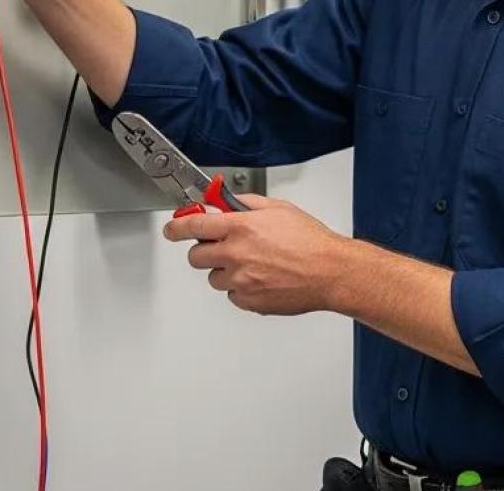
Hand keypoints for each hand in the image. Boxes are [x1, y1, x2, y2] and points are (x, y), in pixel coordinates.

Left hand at [163, 194, 352, 315]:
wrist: (331, 272)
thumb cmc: (311, 241)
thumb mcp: (278, 208)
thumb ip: (245, 204)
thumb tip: (223, 202)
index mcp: (240, 227)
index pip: (192, 225)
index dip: (176, 227)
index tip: (172, 229)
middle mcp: (236, 254)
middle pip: (196, 256)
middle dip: (204, 251)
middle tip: (220, 247)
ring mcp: (240, 281)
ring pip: (214, 278)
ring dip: (225, 271)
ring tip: (253, 265)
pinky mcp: (248, 302)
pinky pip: (232, 295)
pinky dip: (241, 289)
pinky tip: (262, 279)